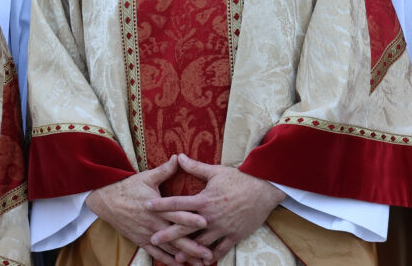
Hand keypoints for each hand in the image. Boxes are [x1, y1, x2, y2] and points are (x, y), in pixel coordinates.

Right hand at [85, 155, 210, 264]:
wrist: (106, 201)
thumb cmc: (128, 188)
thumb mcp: (146, 177)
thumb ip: (164, 170)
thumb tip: (178, 157)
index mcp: (157, 207)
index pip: (177, 213)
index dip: (191, 218)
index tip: (206, 223)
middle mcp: (154, 223)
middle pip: (176, 236)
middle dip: (194, 246)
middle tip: (209, 254)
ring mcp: (147, 234)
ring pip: (169, 248)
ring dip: (185, 256)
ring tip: (200, 264)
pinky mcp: (141, 241)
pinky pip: (156, 253)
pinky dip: (169, 260)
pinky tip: (180, 265)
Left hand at [146, 154, 284, 262]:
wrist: (264, 190)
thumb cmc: (239, 179)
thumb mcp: (216, 171)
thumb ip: (195, 167)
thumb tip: (178, 157)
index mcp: (205, 199)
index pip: (178, 203)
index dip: (161, 205)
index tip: (147, 207)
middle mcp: (211, 216)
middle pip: (185, 227)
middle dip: (168, 234)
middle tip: (152, 239)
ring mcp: (223, 228)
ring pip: (201, 243)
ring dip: (188, 251)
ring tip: (175, 258)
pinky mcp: (234, 236)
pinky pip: (221, 250)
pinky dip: (211, 257)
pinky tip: (203, 263)